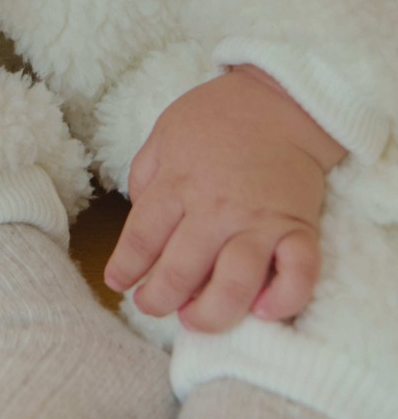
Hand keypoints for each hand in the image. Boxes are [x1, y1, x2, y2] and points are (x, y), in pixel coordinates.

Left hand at [105, 66, 344, 332]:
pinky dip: (283, 300)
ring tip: (194, 320)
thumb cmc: (216, 116)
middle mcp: (216, 208)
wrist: (279, 98)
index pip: (142, 237)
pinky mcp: (299, 229)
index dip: (126, 267)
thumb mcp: (165, 133)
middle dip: (158, 299)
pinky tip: (262, 311)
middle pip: (180, 270)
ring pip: (234, 284)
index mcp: (177, 182)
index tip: (118, 284)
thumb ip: (146, 175)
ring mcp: (260, 222)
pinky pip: (297, 276)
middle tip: (151, 306)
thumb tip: (141, 219)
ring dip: (211, 314)